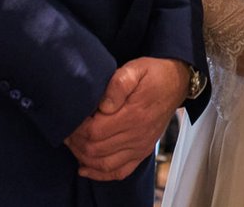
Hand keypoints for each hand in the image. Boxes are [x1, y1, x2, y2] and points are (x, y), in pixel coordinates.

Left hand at [66, 58, 189, 181]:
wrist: (176, 83)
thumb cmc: (154, 74)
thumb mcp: (135, 69)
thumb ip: (117, 84)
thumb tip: (102, 105)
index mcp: (133, 115)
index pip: (95, 132)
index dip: (77, 128)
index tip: (70, 119)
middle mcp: (137, 135)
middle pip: (96, 150)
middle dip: (76, 143)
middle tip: (67, 130)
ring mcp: (140, 147)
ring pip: (104, 164)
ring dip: (84, 157)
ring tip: (74, 144)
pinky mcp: (142, 152)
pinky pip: (119, 172)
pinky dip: (100, 174)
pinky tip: (86, 167)